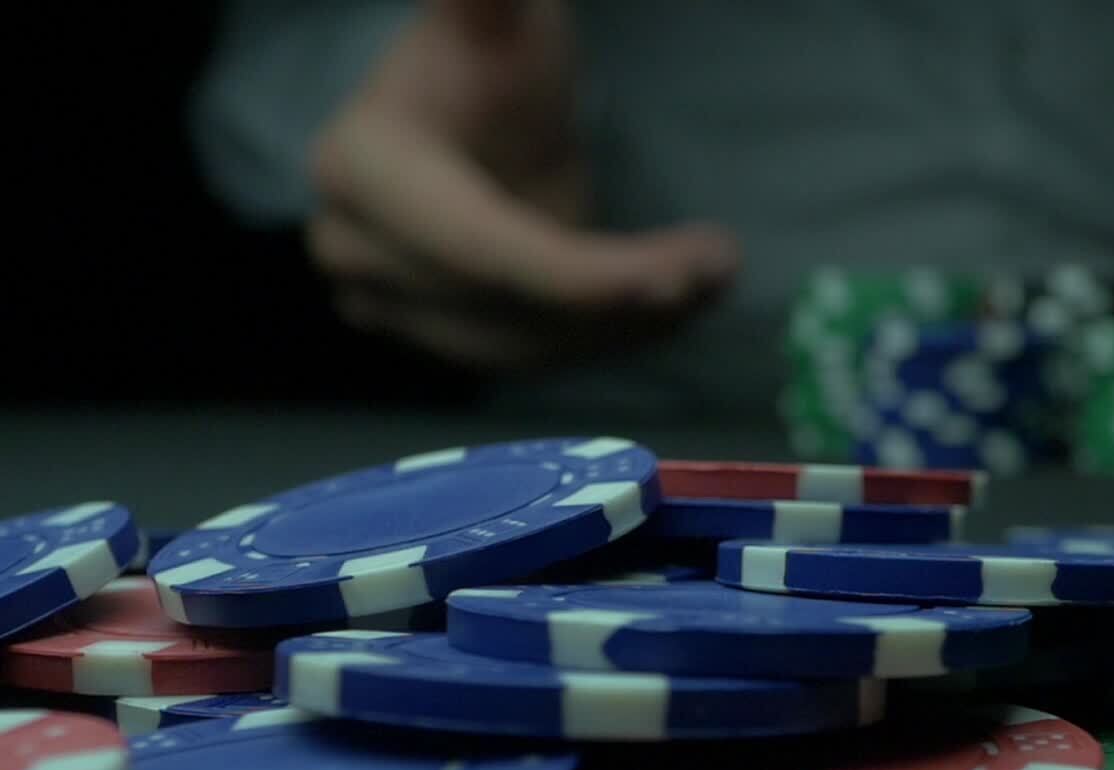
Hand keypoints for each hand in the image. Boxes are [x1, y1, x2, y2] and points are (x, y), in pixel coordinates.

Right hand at [305, 0, 739, 370]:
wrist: (467, 108)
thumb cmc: (492, 55)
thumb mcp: (500, 17)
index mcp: (365, 168)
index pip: (487, 248)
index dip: (586, 275)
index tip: (688, 270)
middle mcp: (355, 248)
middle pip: (512, 306)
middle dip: (628, 298)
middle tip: (722, 268)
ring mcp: (380, 301)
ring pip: (528, 346)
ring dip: (629, 326)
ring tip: (709, 282)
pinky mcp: (428, 335)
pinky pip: (530, 356)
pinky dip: (605, 337)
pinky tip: (668, 306)